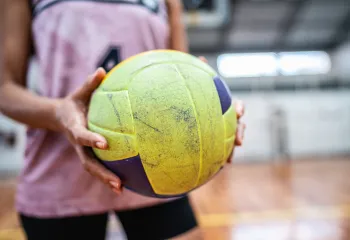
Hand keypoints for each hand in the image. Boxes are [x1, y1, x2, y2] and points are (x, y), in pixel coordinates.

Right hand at [55, 68, 121, 193]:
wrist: (60, 117)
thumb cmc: (74, 102)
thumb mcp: (80, 92)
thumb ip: (90, 83)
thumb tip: (102, 70)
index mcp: (74, 127)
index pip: (81, 135)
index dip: (91, 139)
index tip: (104, 143)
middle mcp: (78, 143)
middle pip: (88, 162)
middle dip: (102, 173)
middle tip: (117, 183)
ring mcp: (82, 151)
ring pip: (93, 168)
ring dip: (105, 179)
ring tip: (121, 189)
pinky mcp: (88, 154)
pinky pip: (98, 166)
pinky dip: (108, 175)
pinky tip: (124, 183)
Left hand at [198, 56, 245, 162]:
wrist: (185, 119)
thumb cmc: (192, 101)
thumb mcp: (194, 87)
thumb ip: (198, 74)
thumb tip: (201, 57)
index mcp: (224, 107)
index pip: (235, 106)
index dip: (239, 109)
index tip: (239, 112)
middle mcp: (225, 121)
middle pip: (238, 127)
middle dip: (240, 133)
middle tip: (239, 140)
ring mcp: (221, 134)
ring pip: (230, 143)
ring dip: (231, 151)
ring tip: (229, 161)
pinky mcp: (214, 146)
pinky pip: (218, 154)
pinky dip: (218, 161)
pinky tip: (213, 168)